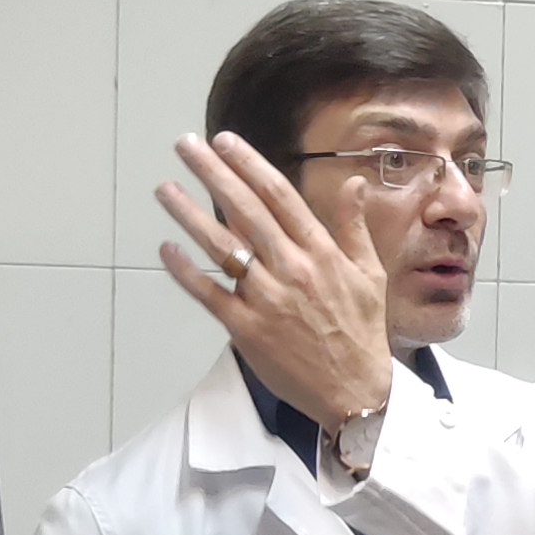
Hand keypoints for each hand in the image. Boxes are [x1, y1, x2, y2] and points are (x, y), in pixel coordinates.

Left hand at [158, 131, 392, 430]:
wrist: (355, 392)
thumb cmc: (362, 333)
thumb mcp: (370, 274)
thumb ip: (354, 226)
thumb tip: (354, 183)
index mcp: (322, 253)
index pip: (279, 197)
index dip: (249, 165)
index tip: (225, 142)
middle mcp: (292, 270)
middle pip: (245, 211)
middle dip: (212, 174)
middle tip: (185, 146)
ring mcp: (266, 299)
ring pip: (221, 247)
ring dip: (188, 215)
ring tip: (164, 189)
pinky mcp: (246, 329)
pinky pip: (209, 294)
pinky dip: (186, 271)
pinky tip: (167, 249)